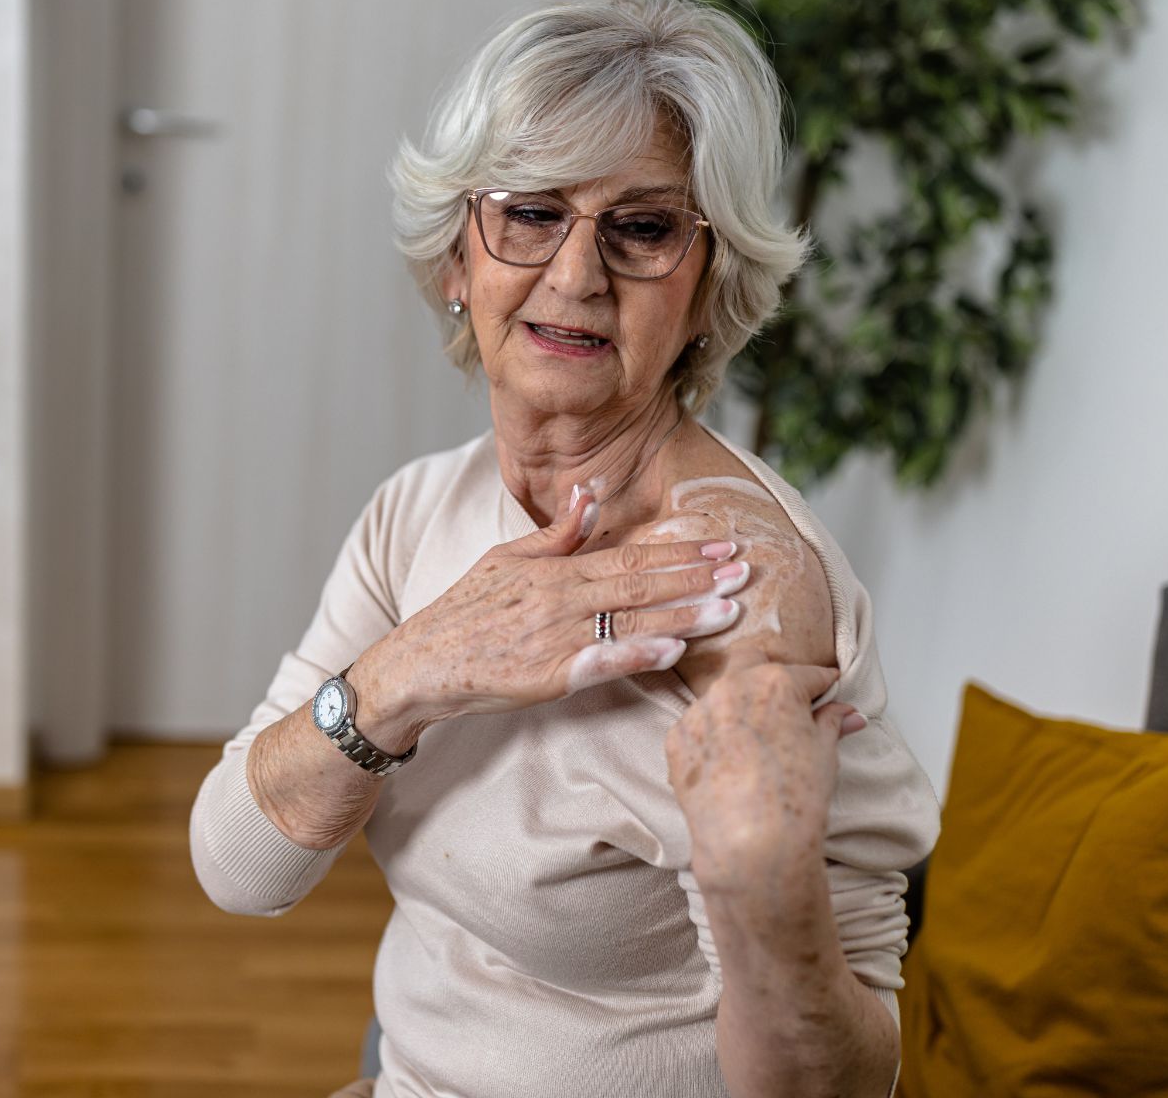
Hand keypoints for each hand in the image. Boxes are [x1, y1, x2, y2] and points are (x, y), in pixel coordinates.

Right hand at [354, 485, 754, 741]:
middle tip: (747, 568)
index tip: (723, 541)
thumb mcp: (505, 559)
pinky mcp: (546, 675)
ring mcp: (555, 637)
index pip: (630, 554)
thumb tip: (592, 492)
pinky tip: (674, 653)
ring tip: (731, 609)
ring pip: (631, 621)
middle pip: (641, 583)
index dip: (681, 549)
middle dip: (698, 576)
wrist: (420, 663)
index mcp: (555, 570)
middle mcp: (560, 598)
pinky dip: (638, 656)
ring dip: (685, 615)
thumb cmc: (464, 613)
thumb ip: (557, 533)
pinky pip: (600, 663)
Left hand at [663, 643, 866, 898]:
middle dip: (770, 674)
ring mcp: (699, 711)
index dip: (821, 683)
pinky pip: (697, 727)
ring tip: (753, 739)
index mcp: (775, 682)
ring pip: (720, 696)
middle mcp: (731, 687)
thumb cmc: (795, 796)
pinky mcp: (676, 739)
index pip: (805, 673)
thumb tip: (848, 714)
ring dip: (737, 707)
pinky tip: (727, 761)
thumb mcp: (825, 754)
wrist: (751, 841)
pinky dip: (712, 736)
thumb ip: (831, 723)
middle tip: (785, 699)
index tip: (826, 688)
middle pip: (751, 662)